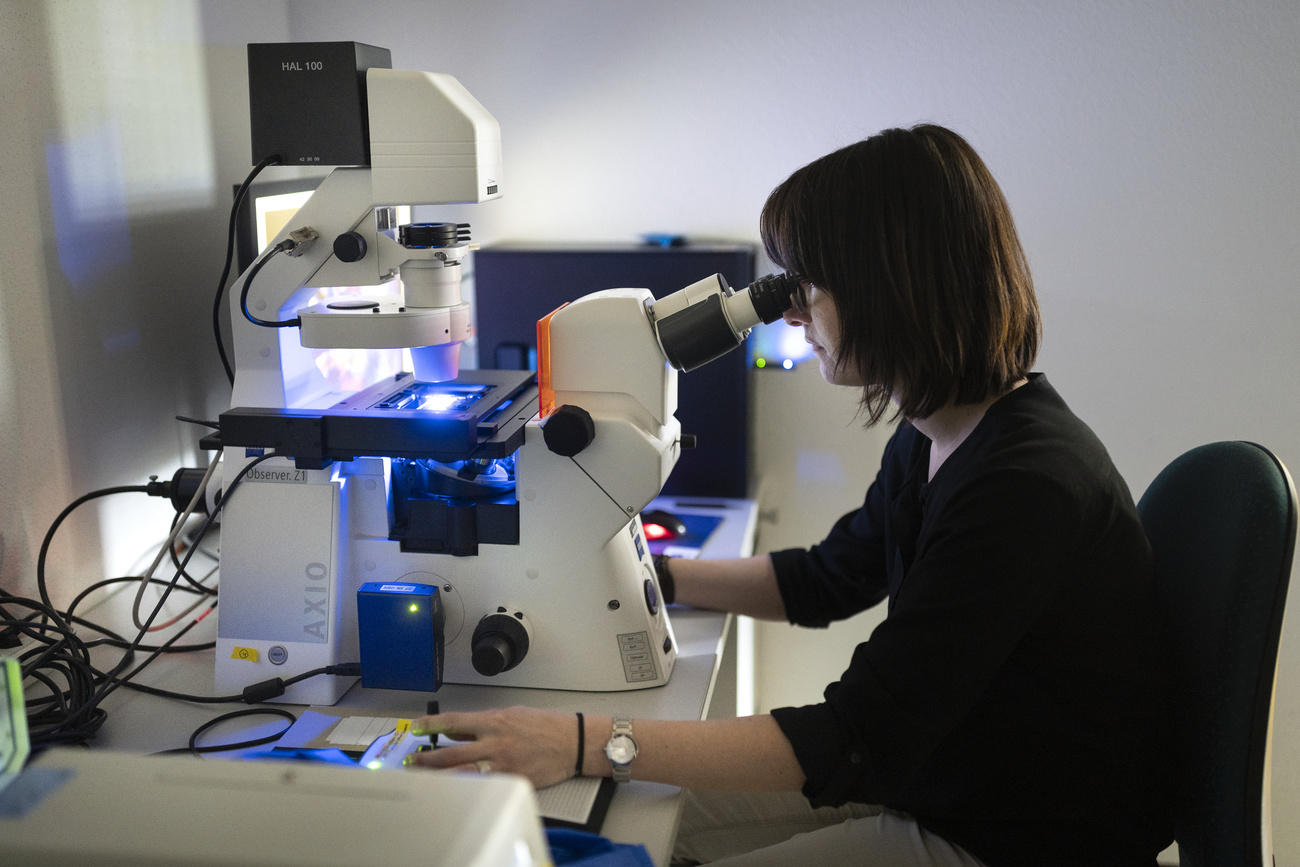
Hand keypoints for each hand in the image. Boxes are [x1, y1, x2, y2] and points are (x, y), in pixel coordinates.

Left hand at [407, 705, 582, 788]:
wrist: (573, 742)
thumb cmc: (546, 725)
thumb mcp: (513, 714)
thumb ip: (485, 722)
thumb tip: (461, 729)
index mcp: (494, 721)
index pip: (454, 722)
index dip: (431, 725)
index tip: (416, 727)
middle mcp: (494, 742)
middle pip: (450, 753)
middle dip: (427, 759)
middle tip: (412, 762)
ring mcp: (501, 763)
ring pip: (462, 771)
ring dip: (440, 776)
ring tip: (424, 777)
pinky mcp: (511, 779)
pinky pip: (482, 784)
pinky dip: (466, 785)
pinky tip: (455, 787)